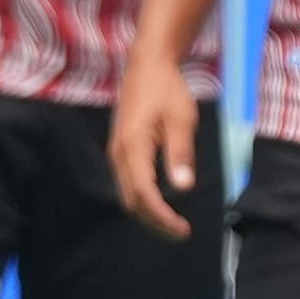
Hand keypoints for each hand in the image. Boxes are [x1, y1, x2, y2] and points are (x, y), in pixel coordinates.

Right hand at [106, 47, 203, 238]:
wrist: (147, 66)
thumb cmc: (167, 90)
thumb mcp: (181, 120)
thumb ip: (180, 154)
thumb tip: (182, 188)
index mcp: (133, 147)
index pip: (144, 194)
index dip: (162, 217)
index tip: (183, 229)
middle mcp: (119, 154)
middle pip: (131, 202)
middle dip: (154, 222)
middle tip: (182, 232)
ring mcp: (116, 152)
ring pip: (127, 195)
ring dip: (148, 213)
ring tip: (173, 223)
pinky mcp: (120, 150)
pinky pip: (127, 183)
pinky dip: (143, 199)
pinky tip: (162, 203)